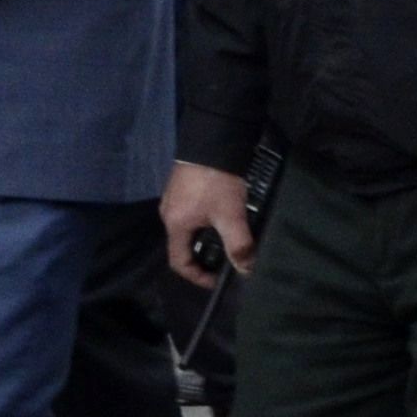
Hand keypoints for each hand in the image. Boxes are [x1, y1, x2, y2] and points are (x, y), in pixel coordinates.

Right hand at [161, 160, 254, 287]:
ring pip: (188, 229)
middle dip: (203, 258)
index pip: (179, 262)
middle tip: (226, 261)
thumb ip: (239, 245)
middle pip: (183, 246)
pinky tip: (223, 218)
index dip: (197, 276)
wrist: (212, 137)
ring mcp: (174, 198)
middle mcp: (169, 213)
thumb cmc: (217, 181)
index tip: (218, 280)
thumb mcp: (230, 215)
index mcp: (175, 224)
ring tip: (228, 240)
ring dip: (206, 239)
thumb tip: (247, 270)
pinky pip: (191, 213)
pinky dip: (206, 223)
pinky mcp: (183, 185)